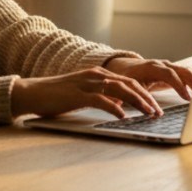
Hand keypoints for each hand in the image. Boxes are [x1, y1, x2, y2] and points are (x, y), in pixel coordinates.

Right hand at [10, 67, 162, 119]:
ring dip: (137, 103)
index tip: (156, 106)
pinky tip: (123, 116)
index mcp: (98, 74)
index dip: (144, 93)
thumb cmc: (57, 96)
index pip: (128, 81)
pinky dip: (114, 108)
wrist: (32, 93)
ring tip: (149, 114)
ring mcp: (86, 84)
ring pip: (119, 90)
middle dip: (146, 98)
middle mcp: (95, 75)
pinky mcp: (77, 95)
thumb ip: (102, 97)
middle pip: (128, 84)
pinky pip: (101, 100)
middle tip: (158, 112)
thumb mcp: (84, 95)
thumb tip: (120, 106)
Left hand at [104, 57, 191, 102]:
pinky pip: (188, 74)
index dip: (178, 84)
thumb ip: (133, 97)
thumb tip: (133, 110)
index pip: (168, 74)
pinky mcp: (174, 72)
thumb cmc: (126, 76)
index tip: (186, 97)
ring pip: (188, 71)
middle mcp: (163, 65)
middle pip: (183, 70)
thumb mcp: (127, 86)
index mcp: (151, 68)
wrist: (125, 66)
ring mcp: (169, 67)